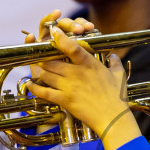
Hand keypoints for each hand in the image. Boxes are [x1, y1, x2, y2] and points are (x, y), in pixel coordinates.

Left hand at [24, 13, 137, 149]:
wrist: (113, 118)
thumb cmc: (117, 97)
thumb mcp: (119, 75)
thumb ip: (114, 62)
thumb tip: (113, 56)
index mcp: (89, 64)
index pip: (71, 46)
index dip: (60, 38)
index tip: (54, 31)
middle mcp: (76, 73)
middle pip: (52, 60)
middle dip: (44, 56)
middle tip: (40, 55)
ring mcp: (68, 87)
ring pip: (45, 74)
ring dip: (38, 70)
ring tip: (35, 67)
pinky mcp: (64, 100)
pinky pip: (44, 92)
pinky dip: (35, 87)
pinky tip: (31, 84)